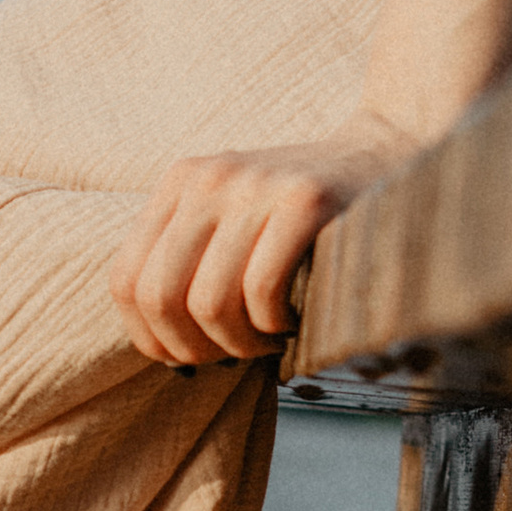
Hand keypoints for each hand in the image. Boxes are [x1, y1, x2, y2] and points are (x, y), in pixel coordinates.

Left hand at [111, 121, 414, 368]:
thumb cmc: (302, 216)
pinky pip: (260, 291)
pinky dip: (273, 326)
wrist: (385, 154)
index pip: (126, 281)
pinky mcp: (304, 199)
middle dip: (192, 348)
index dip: (150, 337)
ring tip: (268, 340)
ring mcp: (254, 185)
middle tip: (231, 356)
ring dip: (240, 344)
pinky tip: (292, 322)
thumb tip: (161, 352)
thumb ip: (190, 265)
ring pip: (209, 303)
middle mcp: (208, 179)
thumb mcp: (232, 222)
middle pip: (160, 297)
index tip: (186, 356)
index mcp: (179, 184)